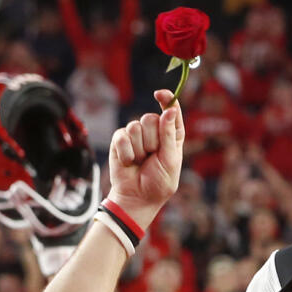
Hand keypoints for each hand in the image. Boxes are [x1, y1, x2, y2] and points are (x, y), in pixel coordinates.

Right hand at [108, 91, 184, 221]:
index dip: (167, 101)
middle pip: (151, 118)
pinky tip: (128, 162)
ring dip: (139, 148)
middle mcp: (155, 133)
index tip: (160, 94)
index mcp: (172, 136)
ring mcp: (136, 136)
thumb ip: (168, 134)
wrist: (137, 197)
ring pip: (136, 126)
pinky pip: (122, 136)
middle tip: (152, 157)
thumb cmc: (158, 182)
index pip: (171, 112)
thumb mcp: (170, 159)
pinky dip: (126, 152)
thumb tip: (170, 110)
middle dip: (152, 139)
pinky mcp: (120, 141)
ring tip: (141, 161)